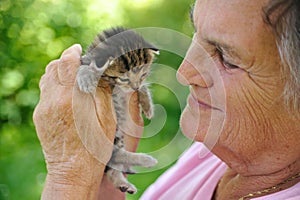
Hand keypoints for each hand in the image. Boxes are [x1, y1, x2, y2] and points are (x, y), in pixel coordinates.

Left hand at [33, 44, 142, 198]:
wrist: (73, 171)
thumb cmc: (95, 146)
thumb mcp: (107, 118)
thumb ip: (102, 90)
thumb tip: (99, 71)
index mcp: (72, 98)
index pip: (67, 62)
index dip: (74, 52)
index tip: (80, 49)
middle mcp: (53, 100)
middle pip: (53, 67)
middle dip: (66, 60)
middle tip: (80, 64)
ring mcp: (43, 108)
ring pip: (46, 78)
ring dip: (58, 72)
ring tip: (72, 77)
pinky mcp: (39, 117)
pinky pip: (44, 92)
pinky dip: (54, 85)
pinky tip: (66, 94)